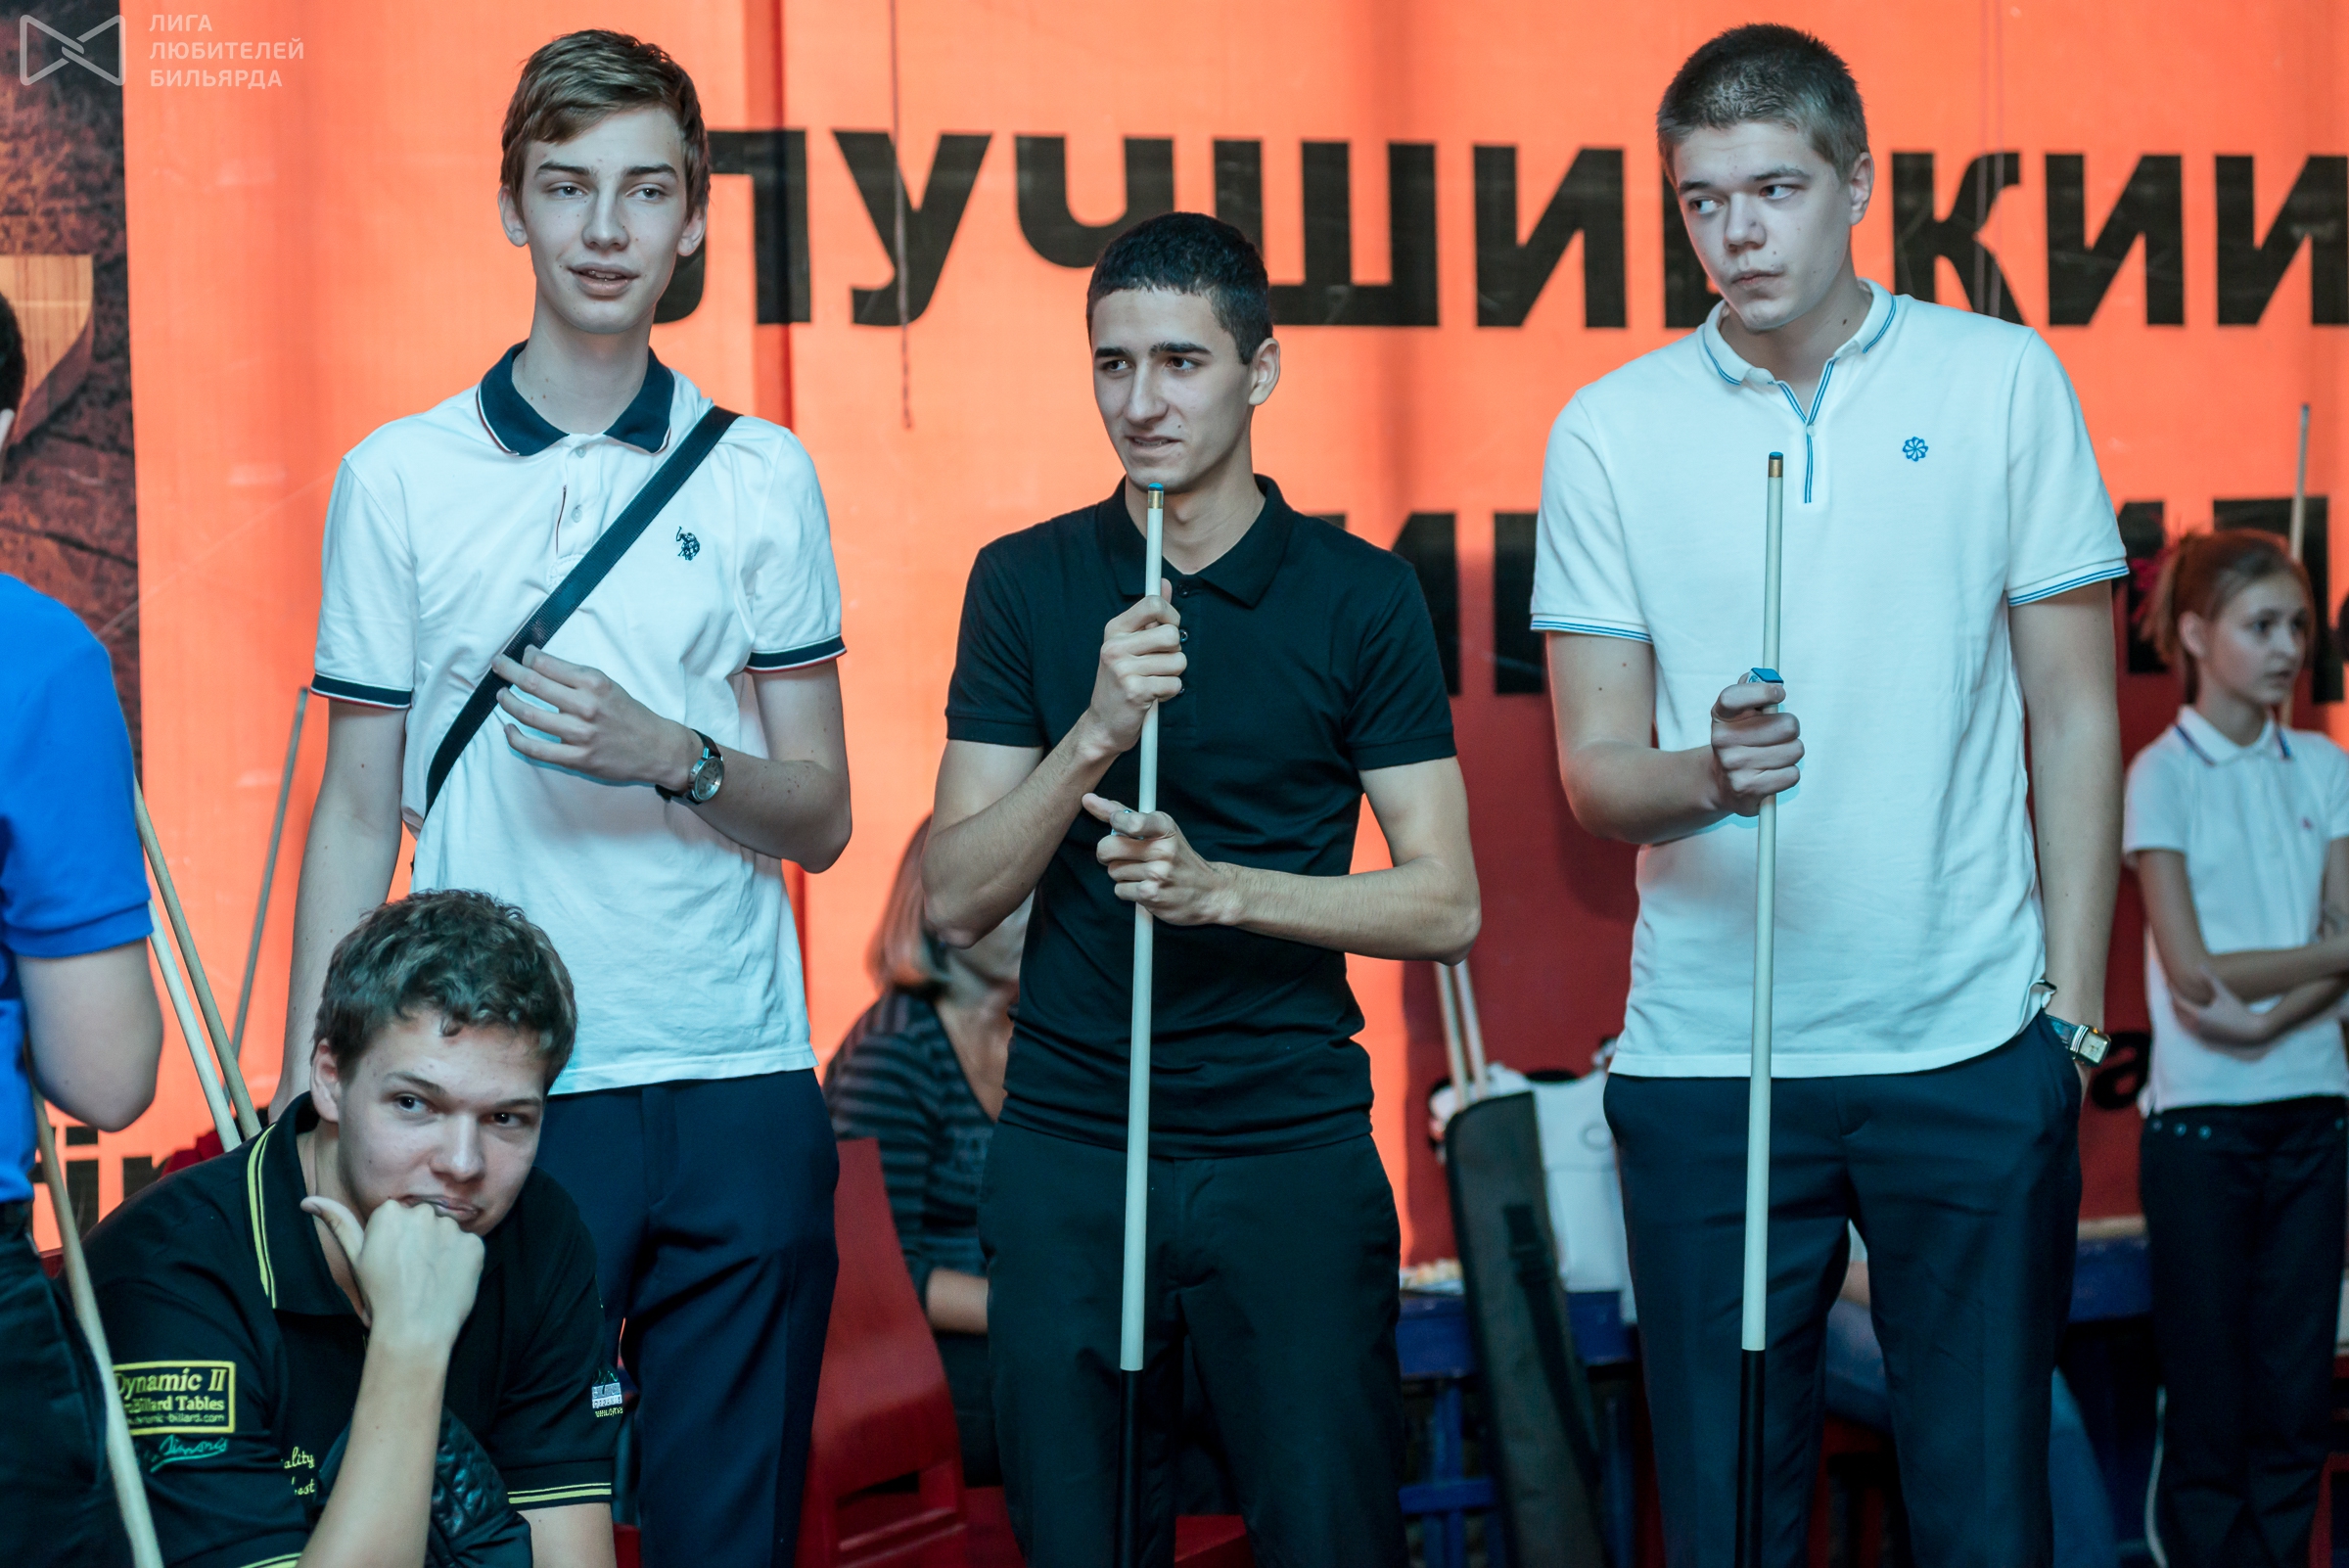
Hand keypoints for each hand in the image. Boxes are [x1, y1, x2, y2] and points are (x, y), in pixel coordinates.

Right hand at [303, 1195, 483, 1353]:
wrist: (414, 1330)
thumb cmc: (380, 1296)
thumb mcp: (355, 1258)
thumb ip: (338, 1223)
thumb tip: (307, 1201)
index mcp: (390, 1212)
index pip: (398, 1217)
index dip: (395, 1242)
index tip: (391, 1262)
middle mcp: (422, 1212)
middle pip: (423, 1221)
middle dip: (419, 1241)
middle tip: (410, 1273)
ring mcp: (451, 1227)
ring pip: (446, 1233)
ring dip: (441, 1250)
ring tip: (428, 1279)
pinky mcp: (475, 1244)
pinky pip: (468, 1247)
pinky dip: (462, 1262)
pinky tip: (448, 1280)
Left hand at [492, 647, 699, 790]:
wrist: (657, 748)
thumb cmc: (630, 713)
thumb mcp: (608, 685)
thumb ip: (575, 676)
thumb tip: (535, 661)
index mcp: (594, 683)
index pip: (546, 664)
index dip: (526, 657)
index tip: (520, 656)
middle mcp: (586, 706)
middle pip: (533, 684)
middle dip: (508, 671)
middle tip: (497, 665)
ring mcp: (580, 734)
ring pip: (529, 715)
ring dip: (508, 703)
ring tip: (501, 696)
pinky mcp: (577, 758)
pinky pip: (536, 749)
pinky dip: (515, 738)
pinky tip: (508, 729)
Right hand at [1077, 590, 1183, 758]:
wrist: (1103, 725)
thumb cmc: (1121, 683)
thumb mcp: (1129, 644)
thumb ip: (1149, 616)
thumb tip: (1166, 584)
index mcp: (1114, 630)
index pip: (1153, 604)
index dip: (1171, 615)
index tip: (1169, 628)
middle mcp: (1115, 646)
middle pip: (1172, 634)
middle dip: (1174, 652)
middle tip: (1158, 664)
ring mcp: (1123, 669)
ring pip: (1178, 661)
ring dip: (1172, 675)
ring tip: (1153, 682)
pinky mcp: (1135, 691)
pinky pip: (1174, 684)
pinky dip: (1169, 693)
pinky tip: (1152, 696)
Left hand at [1080, 794, 1237, 926]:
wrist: (1209, 891)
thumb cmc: (1176, 856)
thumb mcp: (1157, 829)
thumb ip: (1122, 813)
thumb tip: (1088, 799)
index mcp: (1164, 826)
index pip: (1129, 820)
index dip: (1115, 822)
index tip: (1118, 825)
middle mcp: (1164, 848)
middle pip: (1108, 847)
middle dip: (1108, 853)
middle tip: (1122, 855)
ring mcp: (1158, 873)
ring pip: (1113, 871)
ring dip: (1122, 874)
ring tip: (1143, 873)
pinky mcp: (1152, 895)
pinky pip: (1119, 890)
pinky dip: (1128, 891)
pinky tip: (1146, 887)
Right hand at [1707, 674, 1801, 816]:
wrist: (1720, 783)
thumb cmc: (1739, 742)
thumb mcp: (1738, 715)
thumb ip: (1751, 691)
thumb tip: (1768, 678)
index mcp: (1721, 716)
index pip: (1734, 697)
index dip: (1763, 692)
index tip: (1779, 694)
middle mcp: (1723, 741)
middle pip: (1786, 725)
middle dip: (1791, 729)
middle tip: (1781, 733)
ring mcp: (1734, 766)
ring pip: (1794, 751)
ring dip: (1791, 752)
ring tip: (1776, 755)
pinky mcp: (1748, 789)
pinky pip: (1792, 775)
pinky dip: (1788, 774)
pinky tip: (1773, 773)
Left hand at [2171, 977, 2275, 1048]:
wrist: (2253, 1032)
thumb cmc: (2240, 1011)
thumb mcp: (2224, 994)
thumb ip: (2211, 979)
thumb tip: (2201, 964)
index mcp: (2199, 1015)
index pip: (2178, 1001)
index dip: (2172, 990)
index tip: (2169, 982)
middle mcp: (2197, 1027)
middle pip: (2176, 1012)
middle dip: (2172, 1000)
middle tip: (2170, 989)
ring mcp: (2200, 1035)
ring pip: (2181, 1022)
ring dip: (2176, 1011)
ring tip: (2175, 1000)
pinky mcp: (2206, 1041)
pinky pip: (2189, 1030)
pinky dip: (2184, 1021)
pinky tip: (2187, 1015)